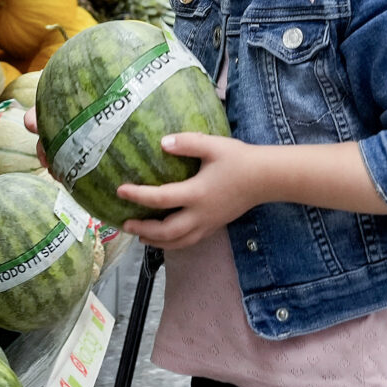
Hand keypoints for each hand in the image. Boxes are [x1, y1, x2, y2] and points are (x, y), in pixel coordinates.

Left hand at [118, 132, 264, 248]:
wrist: (265, 178)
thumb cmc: (238, 159)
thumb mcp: (212, 145)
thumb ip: (186, 143)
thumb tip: (162, 143)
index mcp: (196, 193)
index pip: (160, 198)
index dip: (138, 196)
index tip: (120, 190)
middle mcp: (200, 214)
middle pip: (166, 231)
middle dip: (143, 230)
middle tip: (125, 224)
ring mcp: (208, 224)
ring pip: (178, 242)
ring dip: (156, 241)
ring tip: (140, 237)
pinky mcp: (215, 226)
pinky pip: (189, 241)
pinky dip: (173, 243)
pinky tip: (165, 239)